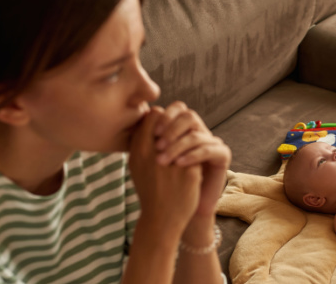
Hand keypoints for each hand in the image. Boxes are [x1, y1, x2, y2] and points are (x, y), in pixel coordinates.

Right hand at [127, 107, 201, 232]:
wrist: (161, 219)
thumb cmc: (150, 190)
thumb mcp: (136, 165)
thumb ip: (141, 142)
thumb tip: (149, 119)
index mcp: (139, 149)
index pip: (154, 115)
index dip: (163, 117)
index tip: (168, 127)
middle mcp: (153, 153)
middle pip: (171, 120)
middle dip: (179, 124)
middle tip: (182, 132)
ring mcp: (172, 161)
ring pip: (189, 133)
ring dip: (190, 138)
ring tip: (191, 146)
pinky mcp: (190, 172)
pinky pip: (199, 151)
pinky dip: (198, 154)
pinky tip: (198, 162)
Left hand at [153, 101, 230, 215]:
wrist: (178, 211)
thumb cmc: (161, 184)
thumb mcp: (150, 159)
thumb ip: (146, 138)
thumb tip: (139, 117)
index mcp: (183, 129)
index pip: (177, 109)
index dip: (164, 116)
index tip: (151, 132)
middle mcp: (199, 132)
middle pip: (188, 115)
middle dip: (171, 128)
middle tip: (157, 145)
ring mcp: (211, 143)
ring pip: (196, 134)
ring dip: (178, 145)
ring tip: (163, 160)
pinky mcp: (222, 156)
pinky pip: (208, 149)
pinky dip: (192, 156)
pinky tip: (179, 164)